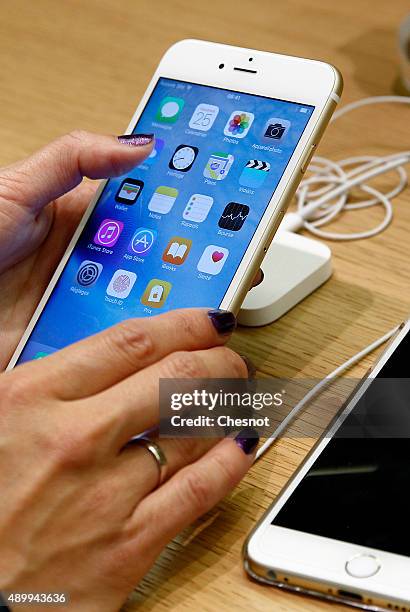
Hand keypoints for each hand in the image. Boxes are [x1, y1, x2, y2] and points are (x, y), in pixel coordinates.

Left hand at [0, 131, 263, 368]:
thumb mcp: (15, 188)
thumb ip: (73, 159)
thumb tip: (137, 142)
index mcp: (86, 219)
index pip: (152, 209)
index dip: (192, 206)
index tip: (233, 204)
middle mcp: (96, 262)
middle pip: (161, 259)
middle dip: (203, 259)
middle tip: (242, 257)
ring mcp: (92, 303)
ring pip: (150, 303)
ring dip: (182, 304)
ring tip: (220, 299)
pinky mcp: (81, 341)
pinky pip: (124, 344)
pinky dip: (150, 345)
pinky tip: (176, 342)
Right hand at [0, 308, 256, 610]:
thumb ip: (35, 376)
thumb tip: (84, 349)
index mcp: (31, 399)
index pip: (131, 341)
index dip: (185, 324)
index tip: (208, 322)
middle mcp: (74, 439)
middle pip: (176, 378)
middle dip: (219, 359)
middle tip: (230, 357)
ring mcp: (105, 493)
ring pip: (195, 429)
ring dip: (229, 404)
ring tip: (239, 395)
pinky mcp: (127, 546)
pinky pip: (199, 491)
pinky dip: (231, 461)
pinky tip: (241, 444)